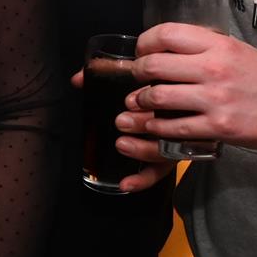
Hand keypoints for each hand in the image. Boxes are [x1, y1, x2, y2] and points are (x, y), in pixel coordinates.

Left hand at [70, 66, 177, 190]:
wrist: (179, 98)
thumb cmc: (155, 84)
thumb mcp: (137, 73)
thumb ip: (108, 72)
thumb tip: (77, 80)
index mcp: (172, 93)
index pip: (168, 95)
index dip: (149, 99)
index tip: (130, 101)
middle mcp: (179, 119)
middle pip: (169, 124)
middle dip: (143, 124)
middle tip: (121, 122)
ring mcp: (178, 140)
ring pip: (165, 151)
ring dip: (142, 150)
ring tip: (122, 144)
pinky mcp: (172, 157)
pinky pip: (159, 172)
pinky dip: (142, 180)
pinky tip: (125, 183)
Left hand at [114, 22, 256, 156]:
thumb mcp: (238, 50)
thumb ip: (206, 47)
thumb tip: (170, 47)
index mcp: (219, 44)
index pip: (166, 34)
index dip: (145, 42)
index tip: (142, 50)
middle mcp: (214, 68)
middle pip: (154, 65)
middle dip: (137, 72)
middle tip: (137, 76)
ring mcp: (215, 98)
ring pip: (158, 97)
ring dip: (142, 101)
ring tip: (141, 101)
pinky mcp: (219, 126)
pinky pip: (174, 127)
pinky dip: (158, 127)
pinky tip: (156, 124)